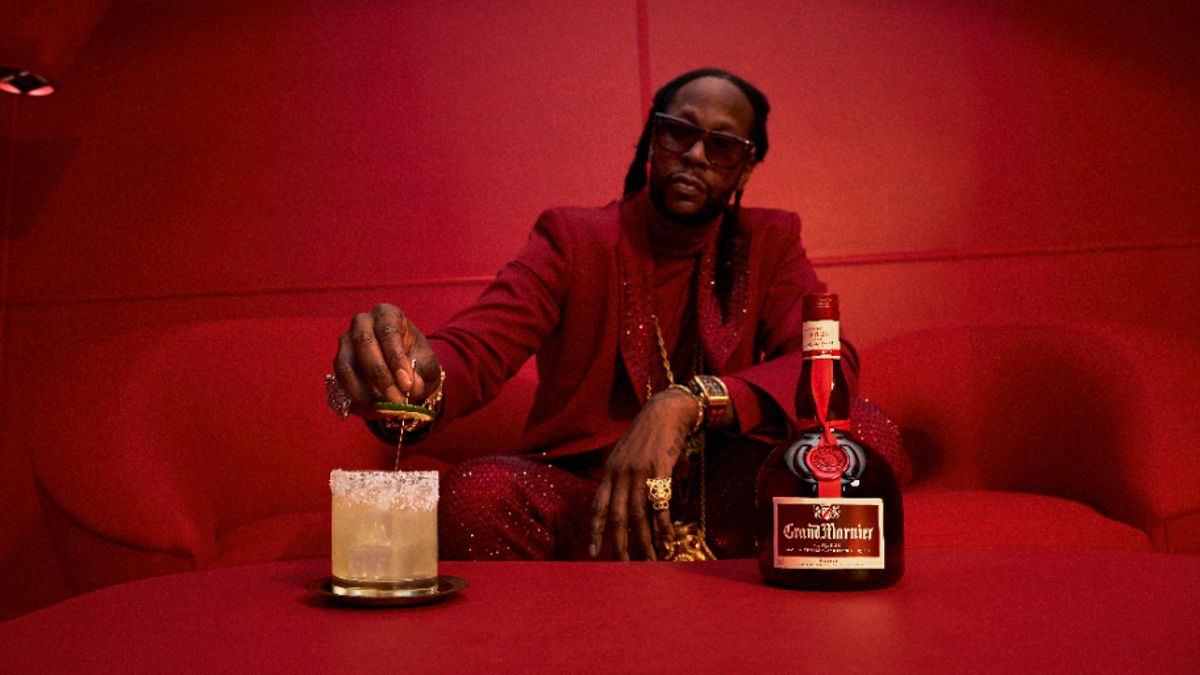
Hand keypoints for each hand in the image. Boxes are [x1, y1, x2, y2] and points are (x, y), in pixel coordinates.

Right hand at [332, 304, 440, 418]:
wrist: (404, 371)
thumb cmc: (417, 361)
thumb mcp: (428, 367)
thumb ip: (423, 374)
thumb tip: (412, 386)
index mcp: (388, 314)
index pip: (389, 332)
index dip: (396, 359)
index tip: (407, 384)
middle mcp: (362, 323)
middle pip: (363, 344)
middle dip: (381, 377)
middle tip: (397, 401)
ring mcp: (345, 342)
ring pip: (346, 366)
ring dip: (365, 393)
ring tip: (387, 411)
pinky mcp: (338, 364)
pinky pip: (340, 384)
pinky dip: (357, 401)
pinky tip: (375, 412)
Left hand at [588, 387, 699, 560]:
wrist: (665, 412)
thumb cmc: (645, 435)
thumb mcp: (623, 454)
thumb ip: (618, 477)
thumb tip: (615, 501)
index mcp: (610, 472)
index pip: (598, 508)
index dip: (594, 532)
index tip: (592, 553)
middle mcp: (621, 474)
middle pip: (618, 518)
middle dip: (620, 545)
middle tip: (623, 566)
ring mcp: (640, 473)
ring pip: (640, 516)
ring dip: (645, 541)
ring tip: (651, 560)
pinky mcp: (660, 470)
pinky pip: (661, 504)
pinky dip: (664, 525)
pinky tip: (668, 540)